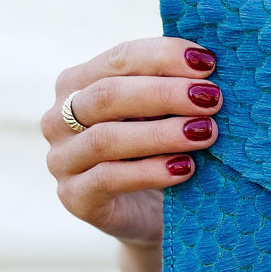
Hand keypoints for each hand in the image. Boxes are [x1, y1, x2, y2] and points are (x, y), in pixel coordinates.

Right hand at [41, 38, 220, 246]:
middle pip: (108, 95)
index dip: (164, 57)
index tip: (208, 63)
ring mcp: (62, 159)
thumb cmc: (157, 151)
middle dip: (164, 94)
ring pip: (106, 139)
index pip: (119, 59)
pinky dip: (150, 171)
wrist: (149, 214)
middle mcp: (59, 117)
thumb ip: (172, 88)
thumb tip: (208, 62)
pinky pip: (108, 179)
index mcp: (78, 83)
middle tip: (211, 98)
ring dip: (162, 133)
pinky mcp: (74, 197)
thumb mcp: (162, 114)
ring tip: (205, 132)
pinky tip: (185, 168)